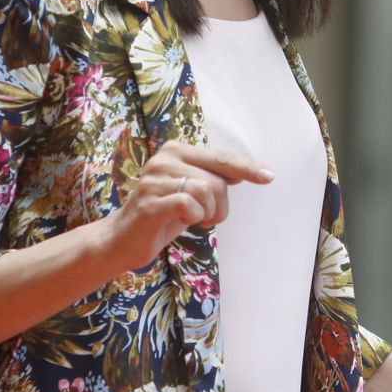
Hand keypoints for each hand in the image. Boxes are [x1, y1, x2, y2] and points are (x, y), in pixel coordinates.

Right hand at [101, 141, 272, 268]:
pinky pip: (189, 205)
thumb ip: (211, 179)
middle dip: (220, 205)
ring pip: (205, 191)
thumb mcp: (191, 193)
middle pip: (216, 180)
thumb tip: (241, 173)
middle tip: (206, 218)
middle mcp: (164, 159)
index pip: (221, 157)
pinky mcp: (149, 202)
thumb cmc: (162, 216)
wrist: (123, 240)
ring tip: (195, 220)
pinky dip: (194, 217)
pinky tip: (185, 221)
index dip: (246, 167)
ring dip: (207, 213)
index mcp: (176, 151)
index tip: (268, 177)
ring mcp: (154, 180)